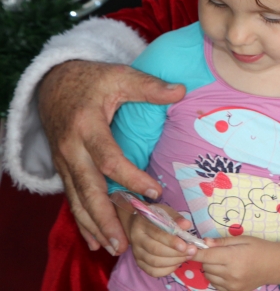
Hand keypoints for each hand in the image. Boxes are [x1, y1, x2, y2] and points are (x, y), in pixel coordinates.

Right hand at [38, 59, 185, 254]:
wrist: (54, 83)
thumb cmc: (92, 80)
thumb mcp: (120, 76)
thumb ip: (149, 86)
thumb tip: (181, 91)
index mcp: (86, 126)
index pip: (109, 158)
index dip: (131, 177)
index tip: (155, 193)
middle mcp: (71, 148)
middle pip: (87, 188)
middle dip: (105, 217)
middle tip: (123, 241)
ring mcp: (64, 161)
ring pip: (77, 199)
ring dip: (94, 225)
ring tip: (113, 247)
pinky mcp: (64, 168)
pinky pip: (73, 197)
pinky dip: (83, 219)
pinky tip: (95, 239)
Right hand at [117, 200, 195, 277]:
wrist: (138, 226)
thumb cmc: (156, 218)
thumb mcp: (165, 212)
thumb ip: (176, 218)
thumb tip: (187, 225)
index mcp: (142, 225)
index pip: (156, 234)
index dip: (171, 241)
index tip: (185, 246)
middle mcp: (136, 240)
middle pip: (155, 250)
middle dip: (176, 253)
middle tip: (191, 252)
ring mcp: (137, 253)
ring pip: (155, 262)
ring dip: (174, 261)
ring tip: (187, 256)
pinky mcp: (139, 263)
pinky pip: (153, 271)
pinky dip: (167, 269)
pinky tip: (177, 263)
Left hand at [195, 236, 279, 290]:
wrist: (275, 265)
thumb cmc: (260, 248)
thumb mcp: (243, 239)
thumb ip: (222, 242)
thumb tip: (204, 242)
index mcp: (234, 257)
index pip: (206, 256)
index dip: (196, 252)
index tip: (189, 248)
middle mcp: (231, 273)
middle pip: (206, 266)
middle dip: (207, 258)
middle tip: (217, 252)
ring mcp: (232, 285)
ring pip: (209, 276)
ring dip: (211, 268)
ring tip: (224, 262)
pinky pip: (215, 285)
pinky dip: (216, 277)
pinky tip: (227, 271)